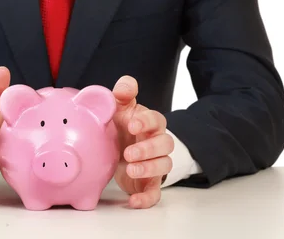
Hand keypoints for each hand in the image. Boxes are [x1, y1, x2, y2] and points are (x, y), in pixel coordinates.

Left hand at [112, 75, 173, 208]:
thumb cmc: (121, 125)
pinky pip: (154, 193)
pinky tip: (133, 201)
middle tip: (128, 152)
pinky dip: (146, 199)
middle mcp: (156, 143)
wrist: (118, 147)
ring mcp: (154, 164)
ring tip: (130, 169)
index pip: (157, 119)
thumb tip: (127, 82)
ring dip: (148, 169)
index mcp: (149, 124)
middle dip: (148, 149)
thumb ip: (123, 94)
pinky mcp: (148, 183)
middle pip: (165, 145)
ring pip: (163, 166)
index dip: (146, 122)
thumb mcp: (119, 108)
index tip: (132, 124)